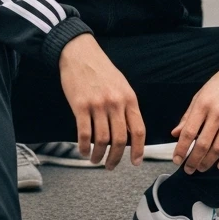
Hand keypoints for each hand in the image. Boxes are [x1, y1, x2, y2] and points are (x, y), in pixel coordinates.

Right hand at [58, 33, 145, 168]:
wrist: (80, 53)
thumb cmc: (101, 69)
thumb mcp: (121, 85)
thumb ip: (127, 106)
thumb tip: (130, 131)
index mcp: (129, 98)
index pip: (138, 130)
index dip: (138, 150)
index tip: (135, 162)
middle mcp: (115, 103)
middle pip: (119, 139)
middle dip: (116, 158)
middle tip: (111, 166)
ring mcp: (97, 104)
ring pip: (102, 139)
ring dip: (99, 155)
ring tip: (95, 160)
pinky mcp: (80, 105)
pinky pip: (84, 133)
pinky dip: (84, 147)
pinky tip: (83, 151)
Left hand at [171, 57, 218, 173]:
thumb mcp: (200, 96)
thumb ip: (188, 116)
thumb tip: (176, 134)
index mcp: (202, 105)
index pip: (188, 133)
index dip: (181, 149)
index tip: (177, 160)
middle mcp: (217, 113)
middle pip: (203, 144)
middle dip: (193, 160)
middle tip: (188, 169)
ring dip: (208, 162)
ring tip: (201, 168)